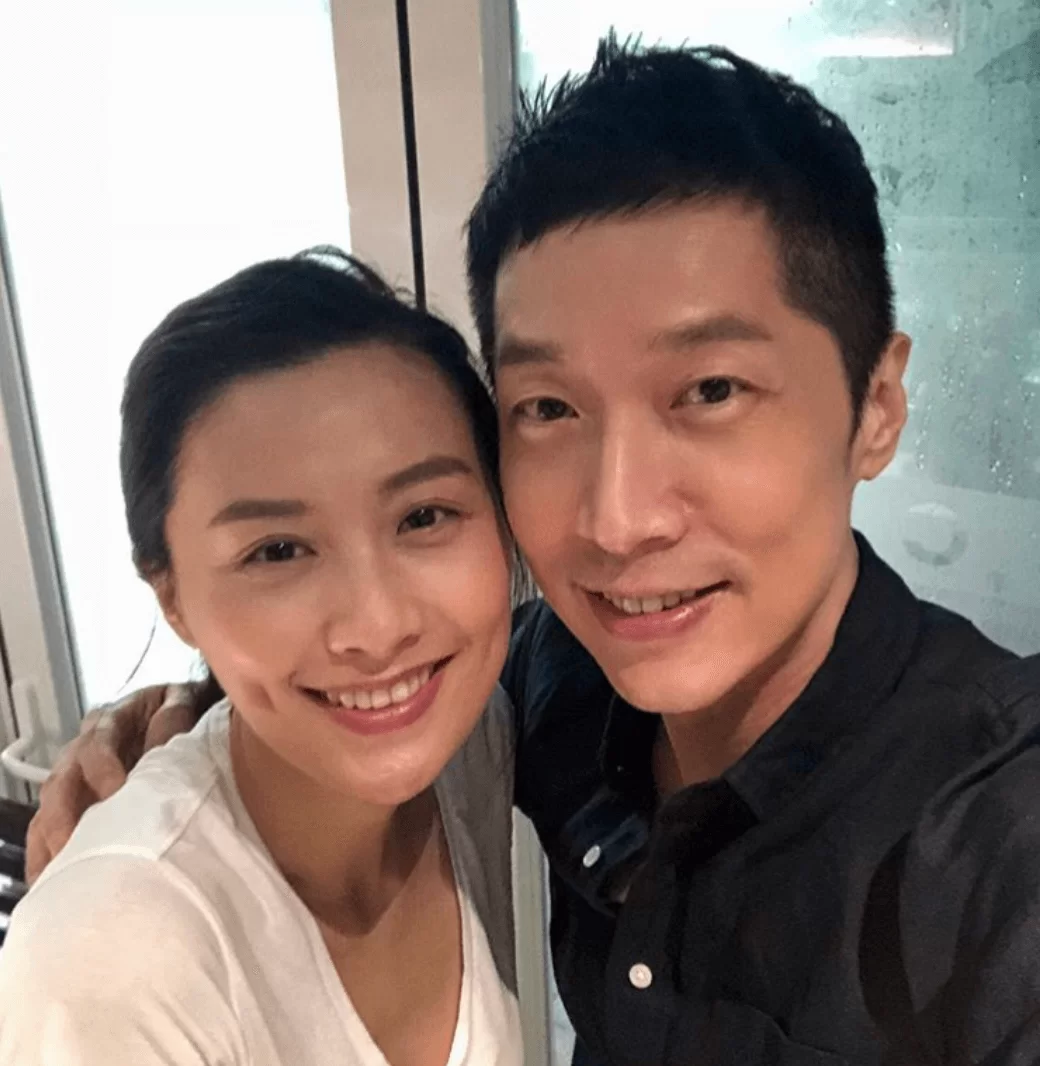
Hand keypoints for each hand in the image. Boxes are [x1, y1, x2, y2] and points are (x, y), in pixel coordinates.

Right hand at [25, 682, 201, 883]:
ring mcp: (72, 778)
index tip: (115, 793)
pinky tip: (47, 883)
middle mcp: (81, 750)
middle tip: (77, 846)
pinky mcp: (69, 805)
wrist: (171, 713)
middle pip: (60, 782)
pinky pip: (44, 830)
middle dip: (65, 816)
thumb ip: (173, 716)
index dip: (102, 768)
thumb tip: (163, 741)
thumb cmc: (174, 712)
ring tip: (59, 875)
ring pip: (48, 809)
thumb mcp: (179, 702)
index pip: (96, 745)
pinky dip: (44, 856)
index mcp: (109, 722)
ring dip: (51, 842)